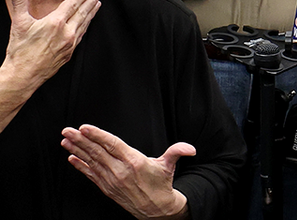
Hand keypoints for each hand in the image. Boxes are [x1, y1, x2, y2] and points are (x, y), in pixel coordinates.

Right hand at [3, 0, 100, 90]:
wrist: (24, 75)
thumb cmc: (20, 51)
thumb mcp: (19, 23)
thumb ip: (18, 2)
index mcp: (55, 23)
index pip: (73, 4)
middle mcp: (66, 32)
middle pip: (82, 13)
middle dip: (91, 2)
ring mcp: (70, 43)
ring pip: (84, 24)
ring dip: (91, 13)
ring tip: (97, 4)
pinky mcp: (70, 52)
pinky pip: (82, 35)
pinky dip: (86, 26)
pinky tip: (88, 22)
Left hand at [61, 124, 191, 219]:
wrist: (155, 209)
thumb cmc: (161, 184)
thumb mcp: (169, 165)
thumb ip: (177, 152)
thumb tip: (191, 149)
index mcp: (134, 161)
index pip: (112, 145)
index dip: (98, 135)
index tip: (85, 128)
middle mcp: (120, 171)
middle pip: (97, 152)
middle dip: (81, 140)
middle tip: (67, 130)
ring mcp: (111, 180)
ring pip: (91, 161)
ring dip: (77, 150)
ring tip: (66, 140)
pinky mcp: (106, 187)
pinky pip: (90, 174)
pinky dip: (80, 166)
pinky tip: (72, 158)